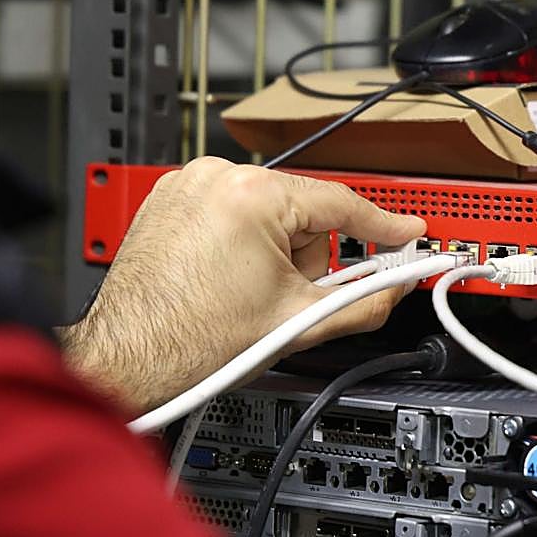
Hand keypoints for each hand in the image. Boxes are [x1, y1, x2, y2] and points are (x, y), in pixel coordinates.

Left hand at [60, 158, 424, 412]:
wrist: (129, 360)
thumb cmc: (192, 341)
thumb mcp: (301, 323)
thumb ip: (367, 302)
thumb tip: (396, 289)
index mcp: (253, 195)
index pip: (342, 205)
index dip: (384, 225)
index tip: (407, 231)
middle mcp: (218, 176)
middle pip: (304, 213)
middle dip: (308, 258)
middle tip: (290, 298)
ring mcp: (189, 184)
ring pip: (270, 214)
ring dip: (275, 253)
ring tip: (246, 294)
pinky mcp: (171, 199)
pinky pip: (233, 213)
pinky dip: (242, 244)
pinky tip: (228, 281)